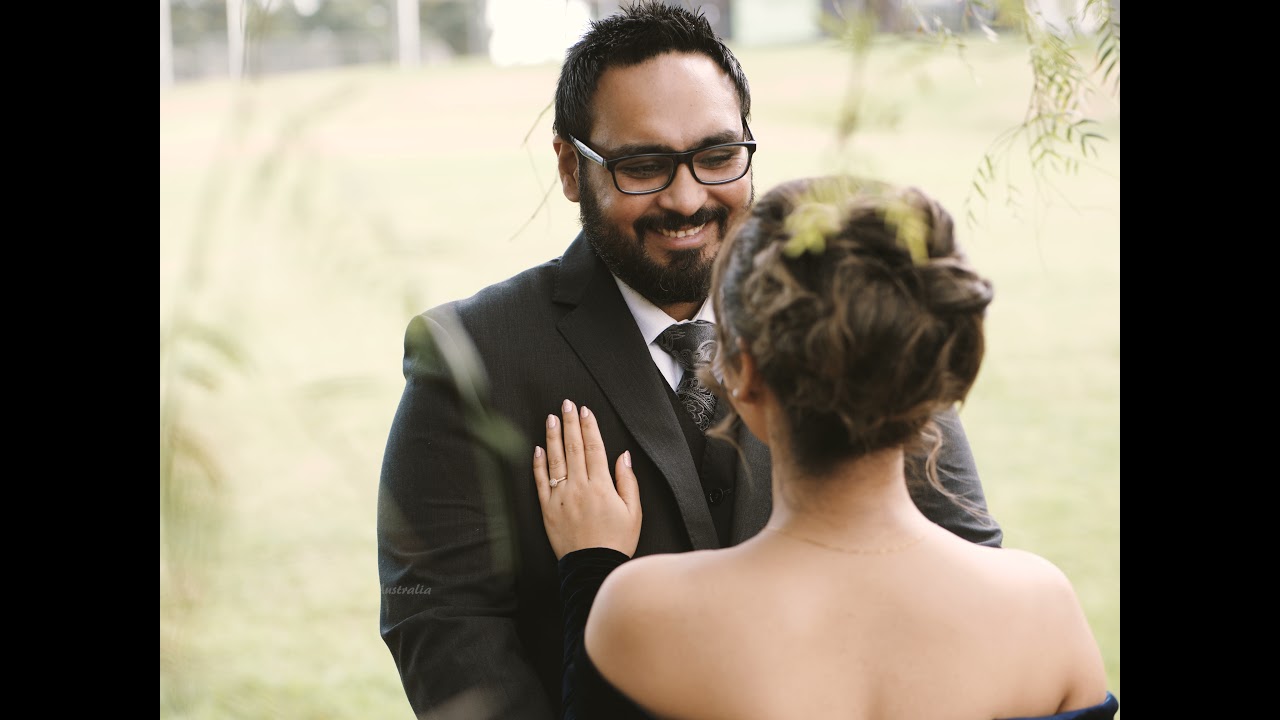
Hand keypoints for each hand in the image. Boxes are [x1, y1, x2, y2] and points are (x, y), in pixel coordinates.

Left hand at [533, 399, 641, 559]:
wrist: (593, 567)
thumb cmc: (616, 541)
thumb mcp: (633, 512)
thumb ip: (627, 481)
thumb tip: (622, 456)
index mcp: (601, 486)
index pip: (594, 448)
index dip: (589, 427)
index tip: (585, 411)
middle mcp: (579, 487)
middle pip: (573, 448)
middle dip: (570, 423)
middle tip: (566, 404)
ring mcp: (561, 497)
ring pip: (555, 460)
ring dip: (553, 436)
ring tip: (551, 418)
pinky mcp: (547, 509)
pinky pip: (541, 482)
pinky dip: (539, 464)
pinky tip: (538, 449)